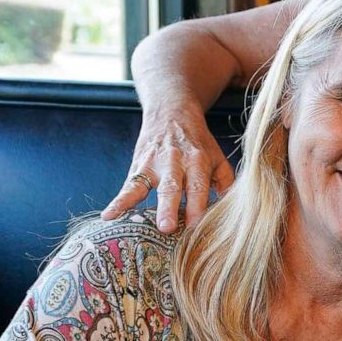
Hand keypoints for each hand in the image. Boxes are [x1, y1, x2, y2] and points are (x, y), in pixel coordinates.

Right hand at [101, 104, 233, 232]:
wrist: (171, 112)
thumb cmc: (198, 143)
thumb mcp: (217, 157)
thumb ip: (226, 184)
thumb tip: (234, 213)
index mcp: (198, 160)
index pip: (198, 186)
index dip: (197, 207)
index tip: (195, 228)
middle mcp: (174, 161)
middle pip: (171, 186)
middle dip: (168, 207)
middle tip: (166, 228)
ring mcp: (153, 163)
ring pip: (144, 185)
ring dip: (137, 204)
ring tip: (131, 223)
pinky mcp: (137, 166)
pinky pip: (127, 185)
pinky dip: (117, 201)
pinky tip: (107, 216)